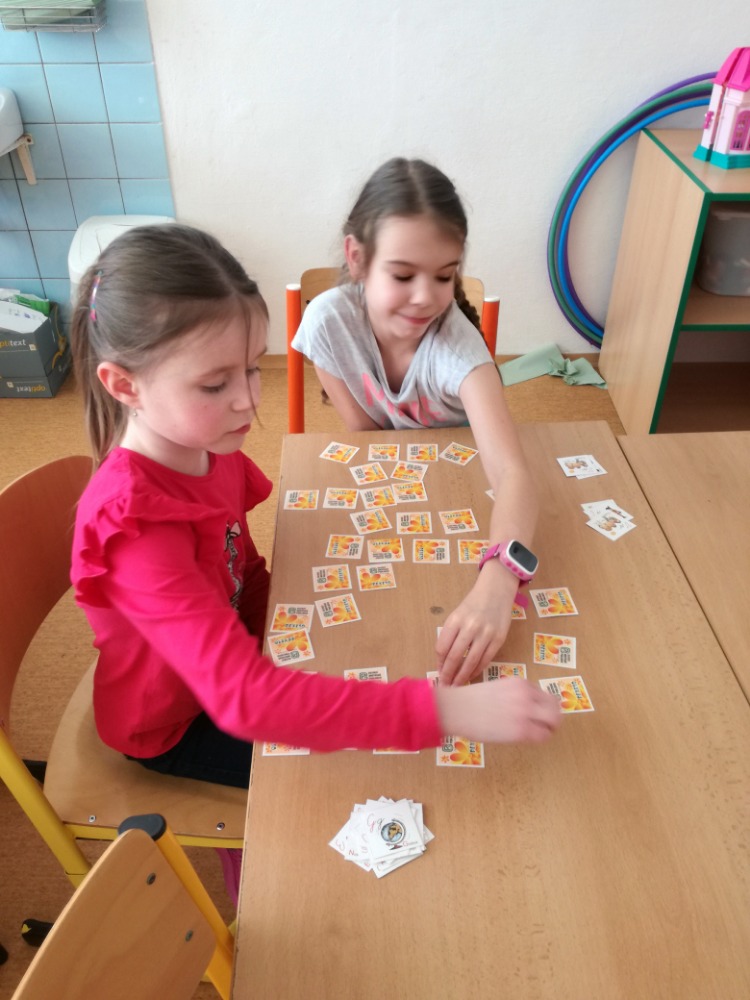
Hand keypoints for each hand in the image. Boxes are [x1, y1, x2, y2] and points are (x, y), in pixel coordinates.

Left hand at [435, 567, 516, 685]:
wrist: (496, 591)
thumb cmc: (473, 604)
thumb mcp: (457, 615)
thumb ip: (450, 635)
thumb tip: (444, 661)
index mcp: (455, 620)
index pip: (442, 647)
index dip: (439, 663)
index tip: (439, 672)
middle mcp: (470, 626)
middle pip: (455, 657)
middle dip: (448, 674)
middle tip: (446, 685)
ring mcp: (486, 633)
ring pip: (471, 662)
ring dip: (463, 676)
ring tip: (457, 685)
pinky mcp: (499, 639)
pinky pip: (486, 660)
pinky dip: (477, 670)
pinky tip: (472, 676)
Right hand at [435, 677, 560, 744]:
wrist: (457, 709)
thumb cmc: (470, 701)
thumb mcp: (496, 688)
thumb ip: (512, 694)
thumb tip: (521, 708)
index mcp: (520, 683)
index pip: (542, 694)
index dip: (541, 705)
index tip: (535, 714)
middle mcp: (527, 695)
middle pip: (554, 706)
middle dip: (552, 716)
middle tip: (546, 725)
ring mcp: (526, 712)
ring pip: (553, 721)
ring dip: (549, 728)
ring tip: (541, 733)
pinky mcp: (522, 730)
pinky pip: (543, 736)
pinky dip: (540, 738)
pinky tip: (529, 739)